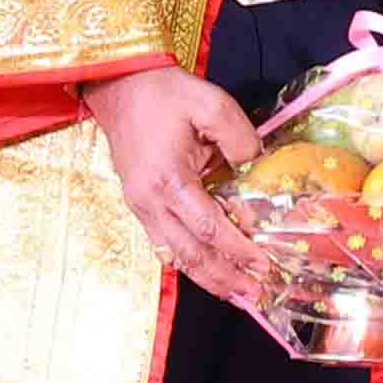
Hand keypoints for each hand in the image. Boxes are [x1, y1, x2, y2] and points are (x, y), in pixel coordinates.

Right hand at [82, 62, 277, 304]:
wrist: (119, 87)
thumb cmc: (164, 94)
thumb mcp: (210, 103)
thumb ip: (240, 137)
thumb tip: (258, 166)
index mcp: (168, 180)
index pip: (208, 228)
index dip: (237, 250)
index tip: (263, 264)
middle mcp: (149, 202)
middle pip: (190, 254)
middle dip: (224, 277)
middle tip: (256, 294)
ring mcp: (140, 207)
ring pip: (174, 255)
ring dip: (206, 277)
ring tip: (237, 294)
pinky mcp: (139, 205)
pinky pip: (164, 243)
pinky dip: (187, 262)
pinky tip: (207, 273)